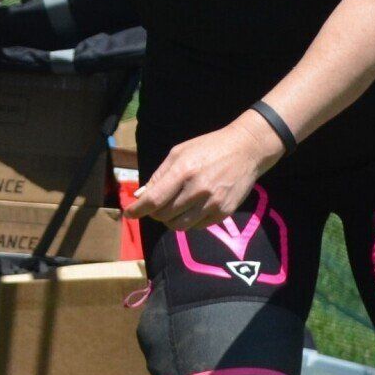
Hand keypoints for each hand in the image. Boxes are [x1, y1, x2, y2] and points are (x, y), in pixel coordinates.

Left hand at [125, 117, 285, 231]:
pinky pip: (197, 226)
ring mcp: (213, 203)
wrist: (245, 150)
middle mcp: (198, 190)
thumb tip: (141, 196)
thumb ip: (159, 176)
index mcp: (183, 171)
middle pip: (164, 215)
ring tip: (171, 209)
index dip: (138, 210)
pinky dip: (187, 222)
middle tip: (155, 206)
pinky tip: (189, 210)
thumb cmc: (207, 148)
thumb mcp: (178, 153)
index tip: (128, 214)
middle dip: (153, 213)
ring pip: (179, 225)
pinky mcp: (224, 212)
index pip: (154, 199)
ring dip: (169, 220)